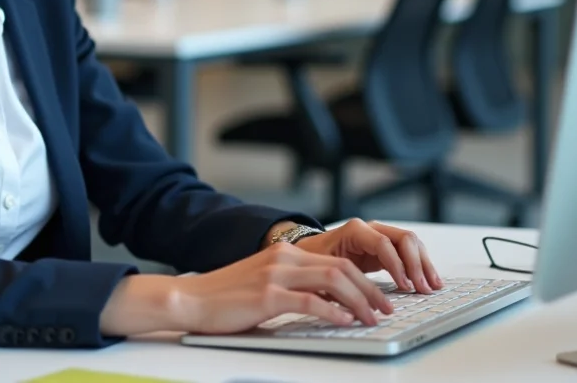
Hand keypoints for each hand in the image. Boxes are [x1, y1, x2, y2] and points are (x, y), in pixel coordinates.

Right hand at [169, 241, 395, 333]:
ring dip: (360, 301)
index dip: (364, 280)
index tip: (379, 299)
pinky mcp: (267, 295)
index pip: (337, 261)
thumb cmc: (225, 298)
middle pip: (342, 268)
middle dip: (370, 290)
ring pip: (333, 281)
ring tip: (372, 319)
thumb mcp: (265, 284)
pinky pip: (311, 301)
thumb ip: (295, 287)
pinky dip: (334, 312)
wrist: (191, 299)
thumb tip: (330, 304)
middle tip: (386, 310)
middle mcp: (284, 259)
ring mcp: (276, 275)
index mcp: (285, 254)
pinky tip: (345, 322)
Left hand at [293, 219, 442, 294]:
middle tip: (423, 288)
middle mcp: (371, 228)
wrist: (311, 250)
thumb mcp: (322, 269)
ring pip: (412, 243)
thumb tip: (356, 303)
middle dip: (416, 264)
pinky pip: (409, 252)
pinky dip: (421, 265)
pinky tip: (428, 281)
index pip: (384, 244)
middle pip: (404, 238)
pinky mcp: (387, 247)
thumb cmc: (315, 259)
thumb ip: (339, 282)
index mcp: (355, 230)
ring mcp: (381, 235)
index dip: (397, 265)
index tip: (405, 286)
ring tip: (433, 286)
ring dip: (424, 264)